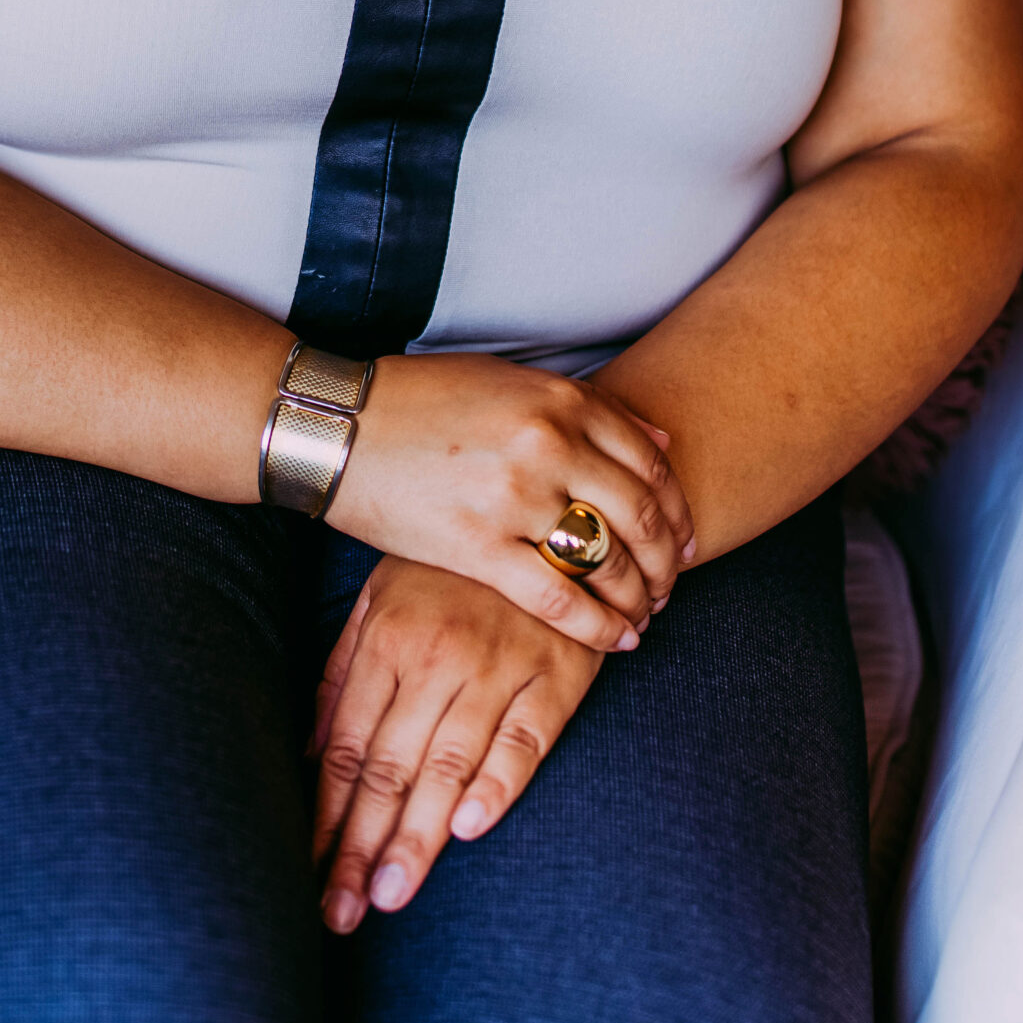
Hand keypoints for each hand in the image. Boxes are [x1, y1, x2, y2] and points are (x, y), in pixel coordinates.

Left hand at [312, 556, 601, 931]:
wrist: (547, 512)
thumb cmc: (450, 564)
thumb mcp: (382, 596)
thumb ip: (345, 670)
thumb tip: (312, 753)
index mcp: (390, 638)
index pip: (349, 746)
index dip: (329, 816)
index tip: (312, 875)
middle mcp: (439, 656)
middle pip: (390, 766)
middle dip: (362, 846)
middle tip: (342, 911)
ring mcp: (500, 666)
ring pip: (450, 764)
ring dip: (418, 836)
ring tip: (391, 894)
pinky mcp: (556, 674)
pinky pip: (525, 738)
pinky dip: (498, 782)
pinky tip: (470, 827)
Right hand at [325, 353, 693, 651]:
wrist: (336, 426)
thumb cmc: (420, 401)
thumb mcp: (508, 383)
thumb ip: (584, 409)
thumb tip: (658, 441)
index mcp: (558, 400)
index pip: (649, 463)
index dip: (678, 509)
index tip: (686, 538)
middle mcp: (546, 443)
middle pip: (641, 515)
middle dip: (667, 559)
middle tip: (671, 586)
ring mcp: (513, 496)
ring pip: (606, 560)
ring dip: (637, 596)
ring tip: (643, 614)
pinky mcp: (476, 545)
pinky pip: (558, 598)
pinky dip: (597, 625)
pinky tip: (615, 640)